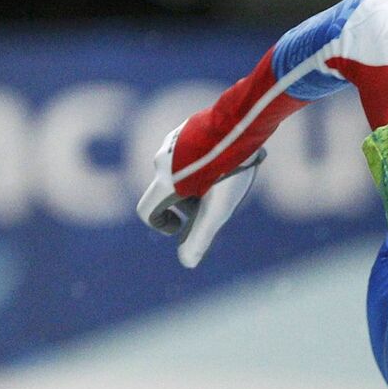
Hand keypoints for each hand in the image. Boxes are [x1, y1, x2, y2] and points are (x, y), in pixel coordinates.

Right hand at [135, 127, 265, 268]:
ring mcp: (172, 141)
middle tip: (215, 201)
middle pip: (166, 191)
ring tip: (223, 179)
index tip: (182, 225)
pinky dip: (200, 162)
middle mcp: (161, 160)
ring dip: (194, 181)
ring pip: (178, 171)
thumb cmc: (228, 172)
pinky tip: (224, 161)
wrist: (240, 126)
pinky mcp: (185, 128)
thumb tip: (187, 262)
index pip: (147, 211)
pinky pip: (187, 152)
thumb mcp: (217, 210)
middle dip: (187, 203)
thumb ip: (201, 236)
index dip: (162, 225)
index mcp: (164, 182)